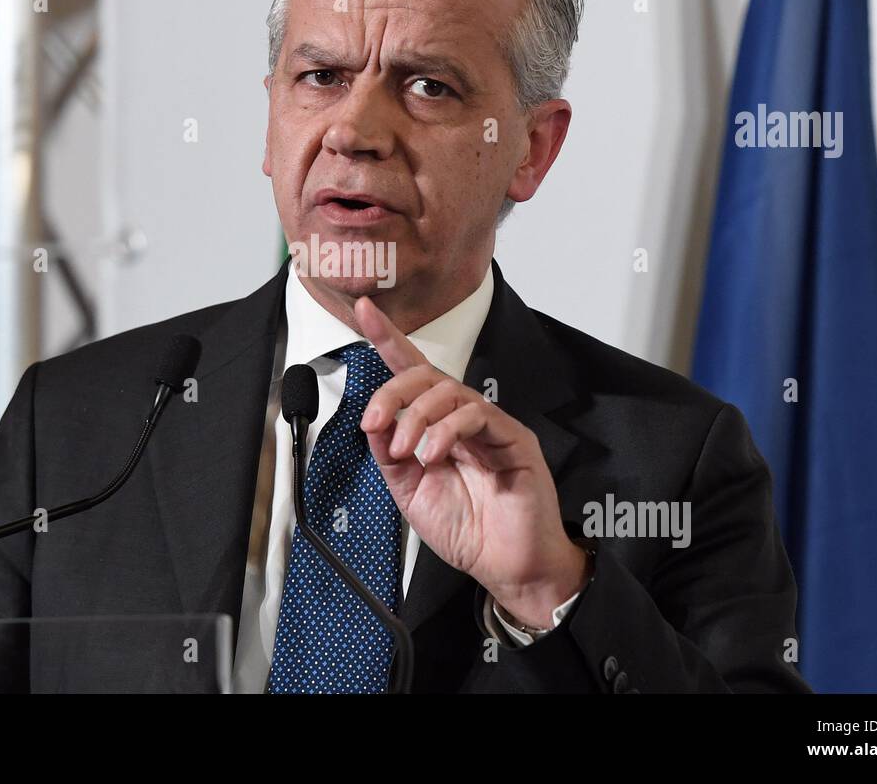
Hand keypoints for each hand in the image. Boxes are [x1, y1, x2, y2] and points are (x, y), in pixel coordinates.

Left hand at [354, 296, 590, 628]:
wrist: (506, 567)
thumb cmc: (468, 531)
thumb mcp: (410, 492)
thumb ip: (389, 455)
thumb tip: (372, 422)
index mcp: (438, 427)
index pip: (411, 372)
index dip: (387, 338)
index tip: (363, 309)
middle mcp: (464, 419)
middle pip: (424, 375)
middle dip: (392, 393)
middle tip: (376, 424)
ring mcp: (491, 425)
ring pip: (447, 390)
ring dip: (416, 418)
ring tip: (407, 452)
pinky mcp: (513, 438)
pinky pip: (477, 413)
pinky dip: (446, 430)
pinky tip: (433, 454)